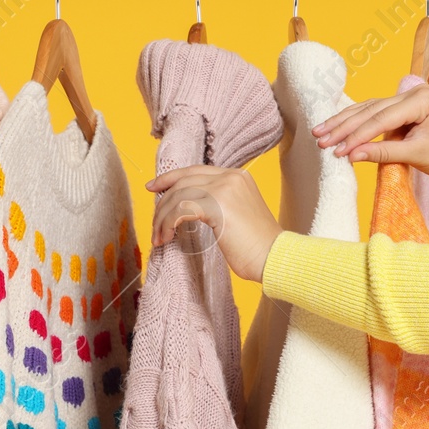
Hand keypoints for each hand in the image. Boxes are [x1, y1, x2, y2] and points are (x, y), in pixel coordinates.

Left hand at [144, 166, 280, 282]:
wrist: (275, 257)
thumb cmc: (257, 247)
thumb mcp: (236, 217)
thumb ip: (217, 204)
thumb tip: (187, 208)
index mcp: (237, 177)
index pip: (196, 171)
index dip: (172, 178)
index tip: (154, 187)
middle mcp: (231, 177)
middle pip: (184, 180)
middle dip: (162, 200)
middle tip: (153, 221)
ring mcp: (225, 188)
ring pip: (179, 195)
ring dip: (162, 218)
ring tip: (159, 238)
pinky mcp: (217, 204)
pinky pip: (180, 209)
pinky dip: (168, 224)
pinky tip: (167, 238)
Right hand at [311, 83, 428, 181]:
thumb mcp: (416, 154)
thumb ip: (383, 153)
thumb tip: (351, 155)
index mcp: (421, 100)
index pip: (381, 119)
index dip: (357, 136)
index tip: (338, 150)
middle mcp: (412, 94)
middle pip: (370, 110)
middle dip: (344, 127)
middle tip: (321, 140)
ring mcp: (405, 99)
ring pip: (367, 109)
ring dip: (343, 122)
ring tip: (320, 133)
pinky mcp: (399, 108)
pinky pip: (372, 112)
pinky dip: (353, 121)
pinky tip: (335, 126)